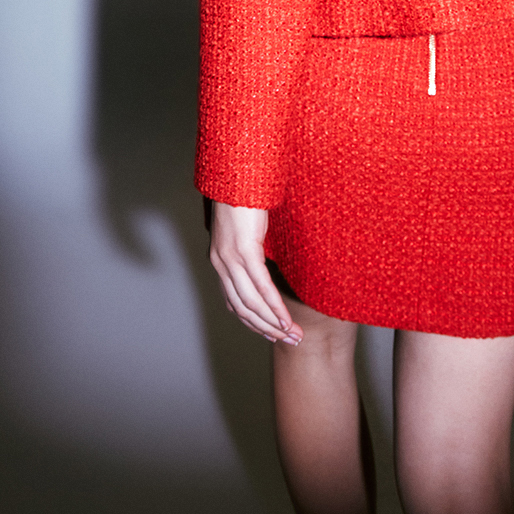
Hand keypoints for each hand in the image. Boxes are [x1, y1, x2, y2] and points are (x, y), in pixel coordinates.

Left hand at [208, 202, 302, 344]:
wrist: (237, 172)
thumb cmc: (245, 195)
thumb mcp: (248, 228)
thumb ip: (253, 247)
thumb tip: (270, 260)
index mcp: (220, 260)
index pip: (235, 302)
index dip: (254, 322)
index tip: (274, 333)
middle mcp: (221, 263)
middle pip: (243, 309)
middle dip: (267, 329)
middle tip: (291, 341)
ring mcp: (230, 258)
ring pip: (251, 303)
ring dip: (273, 324)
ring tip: (293, 335)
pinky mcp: (244, 250)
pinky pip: (260, 286)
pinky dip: (274, 307)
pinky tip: (286, 319)